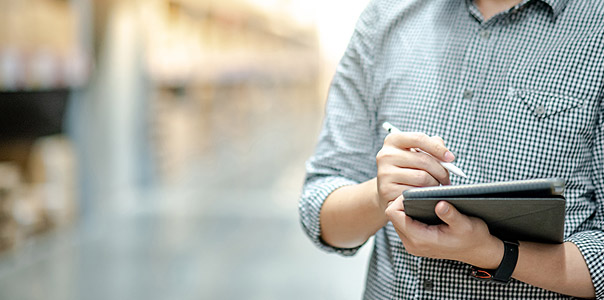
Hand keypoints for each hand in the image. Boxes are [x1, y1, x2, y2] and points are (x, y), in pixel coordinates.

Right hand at [375, 131, 453, 210]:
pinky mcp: (387, 191)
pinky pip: (415, 192)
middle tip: (447, 179)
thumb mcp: (416, 153)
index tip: (451, 158)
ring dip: (434, 184)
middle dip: (441, 171)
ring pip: (422, 178)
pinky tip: (424, 194)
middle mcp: (385, 155)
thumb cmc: (407, 168)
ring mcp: (384, 173)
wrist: (388, 189)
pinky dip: (424, 194)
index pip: (419, 139)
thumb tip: (447, 155)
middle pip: (423, 160)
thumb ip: (432, 146)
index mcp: (393, 140)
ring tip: (436, 186)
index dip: (438, 148)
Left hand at [386, 198, 503, 268]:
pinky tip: (423, 207)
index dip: (400, 199)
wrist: (479, 251)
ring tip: (421, 199)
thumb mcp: (466, 224)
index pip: (393, 214)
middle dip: (402, 202)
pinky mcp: (416, 242)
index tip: (415, 191)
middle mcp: (412, 244)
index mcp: (420, 239)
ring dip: (406, 208)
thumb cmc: (473, 238)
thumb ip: (451, 215)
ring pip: (397, 220)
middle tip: (419, 192)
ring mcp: (413, 244)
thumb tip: (440, 204)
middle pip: (393, 216)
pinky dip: (410, 214)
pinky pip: (405, 224)